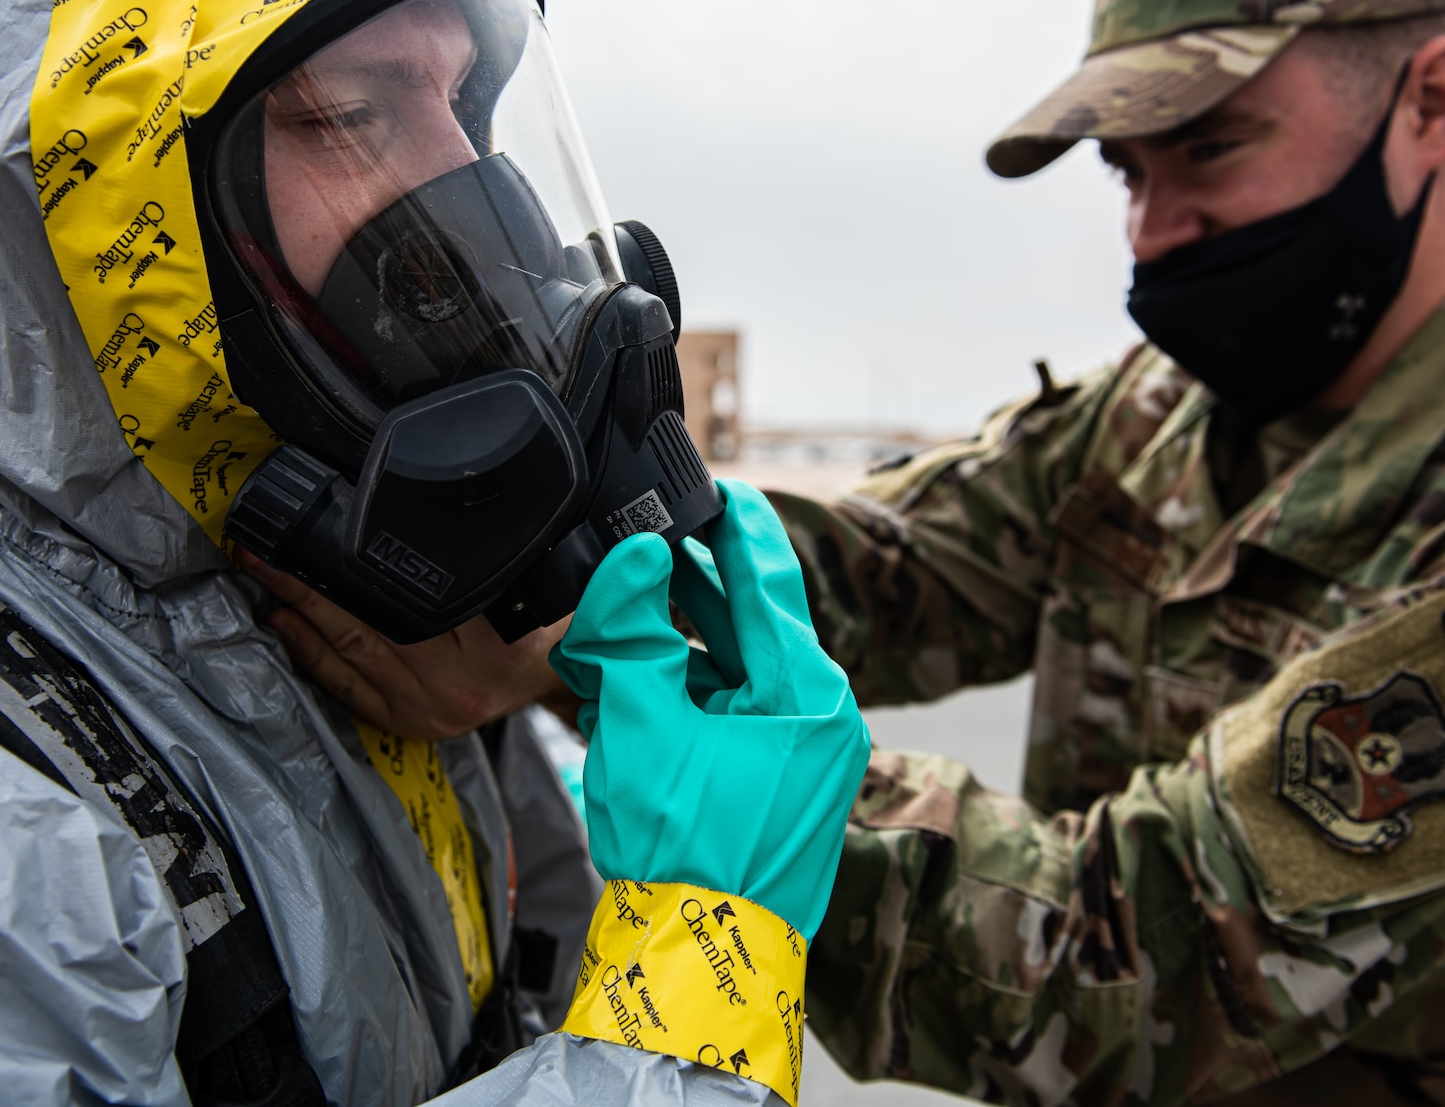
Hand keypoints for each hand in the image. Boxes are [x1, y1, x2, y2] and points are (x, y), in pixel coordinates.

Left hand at [238, 552, 571, 739]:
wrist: (566, 681)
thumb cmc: (548, 627)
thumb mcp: (532, 588)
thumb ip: (490, 564)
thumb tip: (445, 519)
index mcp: (483, 652)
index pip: (402, 605)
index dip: (346, 572)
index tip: (308, 537)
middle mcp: (449, 688)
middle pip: (361, 630)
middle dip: (303, 589)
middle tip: (260, 556)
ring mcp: (425, 712)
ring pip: (348, 658)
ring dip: (299, 619)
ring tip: (263, 584)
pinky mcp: (410, 725)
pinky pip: (349, 690)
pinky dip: (314, 657)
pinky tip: (288, 628)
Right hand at [548, 479, 870, 938]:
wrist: (702, 965)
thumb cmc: (680, 852)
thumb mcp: (642, 726)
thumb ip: (631, 632)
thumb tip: (638, 554)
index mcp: (808, 692)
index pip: (768, 577)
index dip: (733, 522)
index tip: (710, 479)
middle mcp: (822, 714)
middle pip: (750, 621)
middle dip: (690, 587)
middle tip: (644, 541)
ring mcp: (806, 752)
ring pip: (737, 668)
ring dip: (680, 644)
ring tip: (622, 617)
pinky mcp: (782, 781)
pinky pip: (735, 712)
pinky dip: (689, 693)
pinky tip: (637, 683)